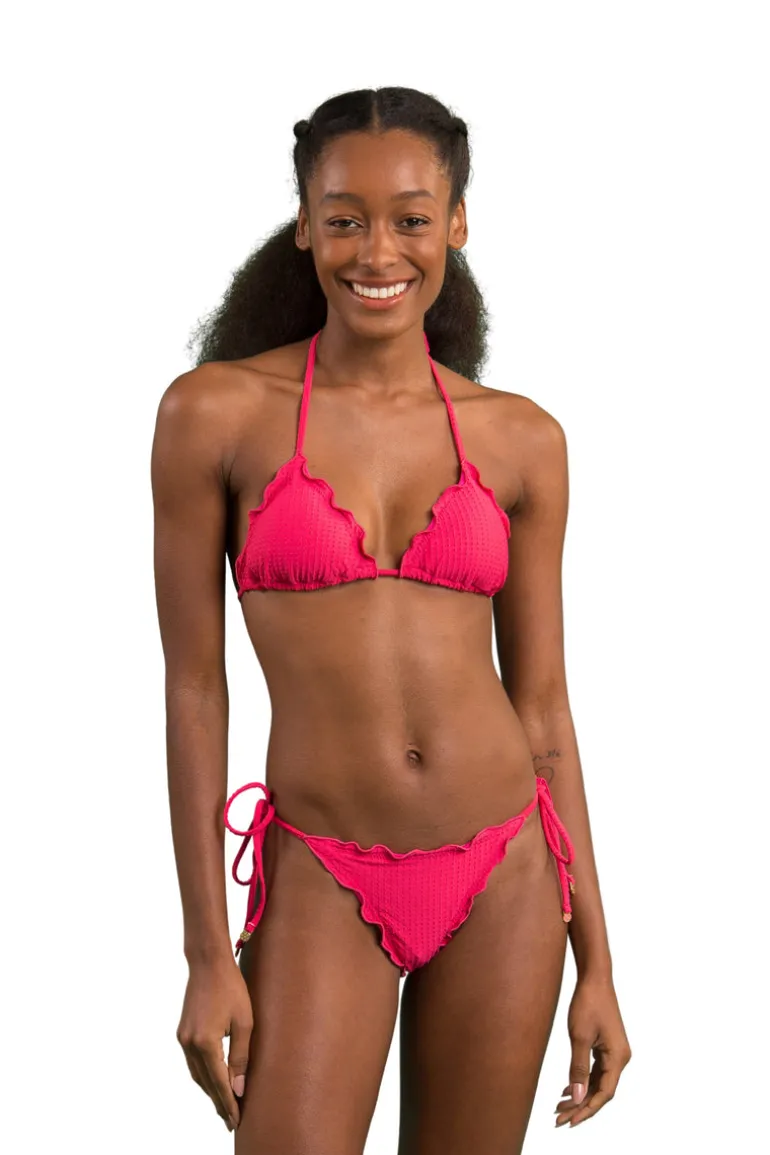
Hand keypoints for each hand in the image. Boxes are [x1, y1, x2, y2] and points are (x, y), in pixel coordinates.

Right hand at [176, 957, 253, 1132]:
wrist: (208, 962)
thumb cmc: (232, 988)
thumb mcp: (244, 1022)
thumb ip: (241, 1057)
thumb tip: (239, 1088)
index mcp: (206, 1043)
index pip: (219, 1083)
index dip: (228, 1104)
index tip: (236, 1121)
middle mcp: (190, 1044)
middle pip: (206, 1083)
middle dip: (219, 1102)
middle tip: (231, 1120)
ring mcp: (183, 1039)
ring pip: (197, 1075)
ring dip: (210, 1090)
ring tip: (224, 1105)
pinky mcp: (182, 1033)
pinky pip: (193, 1063)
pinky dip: (203, 1076)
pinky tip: (213, 1081)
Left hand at [555, 974, 630, 1127]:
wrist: (594, 978)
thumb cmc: (587, 1003)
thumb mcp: (579, 1037)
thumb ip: (579, 1069)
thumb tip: (578, 1098)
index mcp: (618, 1057)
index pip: (604, 1093)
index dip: (588, 1110)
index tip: (570, 1122)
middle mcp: (620, 1057)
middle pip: (602, 1090)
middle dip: (581, 1106)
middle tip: (559, 1119)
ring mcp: (614, 1051)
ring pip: (598, 1082)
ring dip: (581, 1095)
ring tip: (560, 1107)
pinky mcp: (607, 1046)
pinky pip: (597, 1071)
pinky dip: (584, 1081)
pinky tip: (568, 1089)